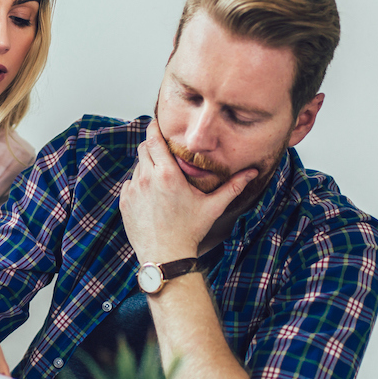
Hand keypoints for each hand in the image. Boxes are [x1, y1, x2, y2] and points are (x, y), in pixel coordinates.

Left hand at [120, 120, 257, 260]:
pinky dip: (139, 185)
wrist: (166, 255)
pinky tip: (152, 197)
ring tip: (162, 180)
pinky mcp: (124, 201)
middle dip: (152, 146)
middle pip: (143, 148)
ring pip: (137, 167)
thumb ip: (233, 186)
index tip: (156, 123)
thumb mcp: (213, 206)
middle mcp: (146, 178)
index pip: (154, 139)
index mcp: (167, 174)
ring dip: (147, 168)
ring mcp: (133, 190)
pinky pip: (130, 184)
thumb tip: (253, 172)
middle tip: (163, 151)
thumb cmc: (190, 230)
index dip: (154, 128)